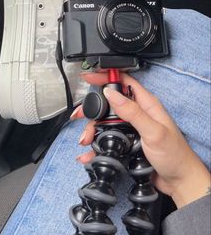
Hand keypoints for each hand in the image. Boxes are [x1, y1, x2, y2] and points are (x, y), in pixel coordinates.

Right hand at [71, 72, 210, 208]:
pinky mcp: (127, 142)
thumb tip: (111, 93)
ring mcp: (131, 128)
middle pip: (110, 103)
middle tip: (80, 114)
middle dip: (93, 108)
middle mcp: (138, 113)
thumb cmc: (175, 154)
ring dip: (92, 129)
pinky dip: (96, 144)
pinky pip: (108, 139)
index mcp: (146, 104)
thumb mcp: (153, 131)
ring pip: (105, 122)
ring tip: (85, 140)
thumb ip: (132, 112)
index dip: (106, 77)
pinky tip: (89, 152)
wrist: (179, 181)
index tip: (89, 77)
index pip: (123, 82)